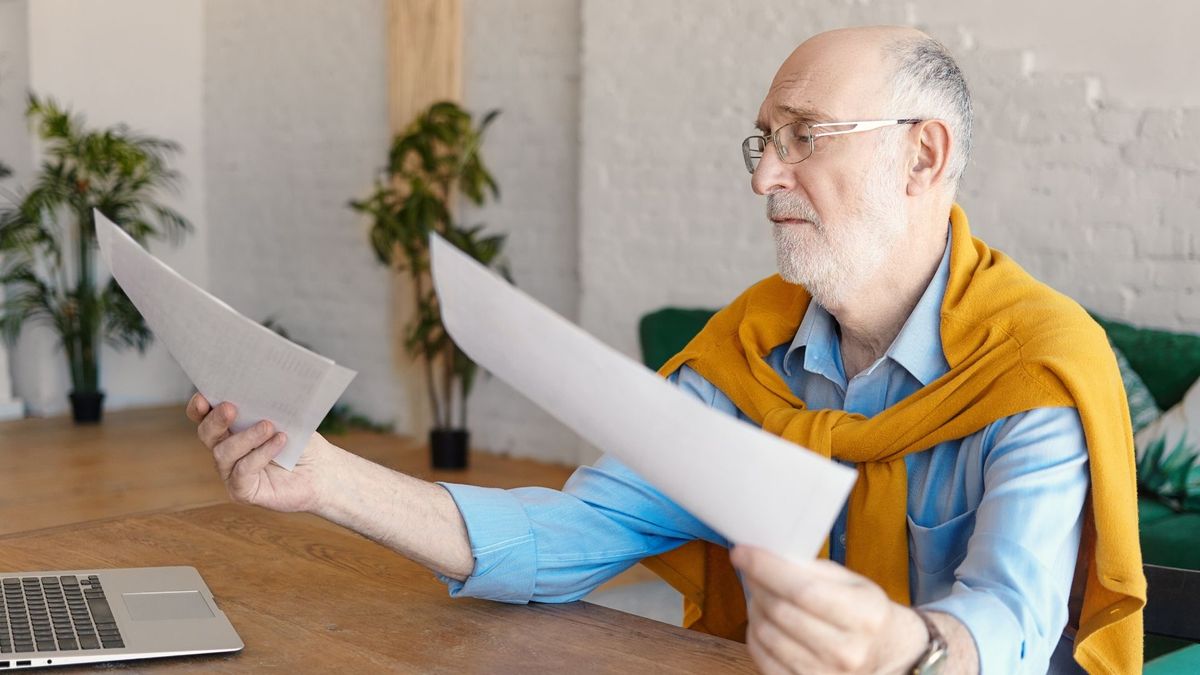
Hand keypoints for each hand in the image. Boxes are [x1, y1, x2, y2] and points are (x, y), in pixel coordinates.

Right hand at [186, 392, 335, 512]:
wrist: (323, 471)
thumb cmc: (302, 441)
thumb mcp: (286, 418)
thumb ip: (267, 407)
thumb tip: (257, 390)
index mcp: (231, 429)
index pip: (204, 418)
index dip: (198, 408)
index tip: (203, 398)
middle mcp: (226, 451)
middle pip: (207, 434)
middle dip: (215, 420)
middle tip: (230, 408)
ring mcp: (232, 473)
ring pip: (223, 453)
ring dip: (246, 437)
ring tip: (268, 426)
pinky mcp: (243, 491)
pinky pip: (242, 471)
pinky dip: (260, 454)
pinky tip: (279, 442)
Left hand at [730, 545, 927, 674]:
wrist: (886, 654)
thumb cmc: (864, 613)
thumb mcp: (853, 583)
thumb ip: (813, 569)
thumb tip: (768, 555)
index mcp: (864, 616)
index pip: (803, 589)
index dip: (766, 569)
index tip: (742, 552)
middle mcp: (847, 651)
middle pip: (780, 611)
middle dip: (757, 584)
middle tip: (750, 569)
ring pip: (767, 634)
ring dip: (755, 608)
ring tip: (760, 595)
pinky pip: (763, 659)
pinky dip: (755, 635)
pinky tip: (762, 620)